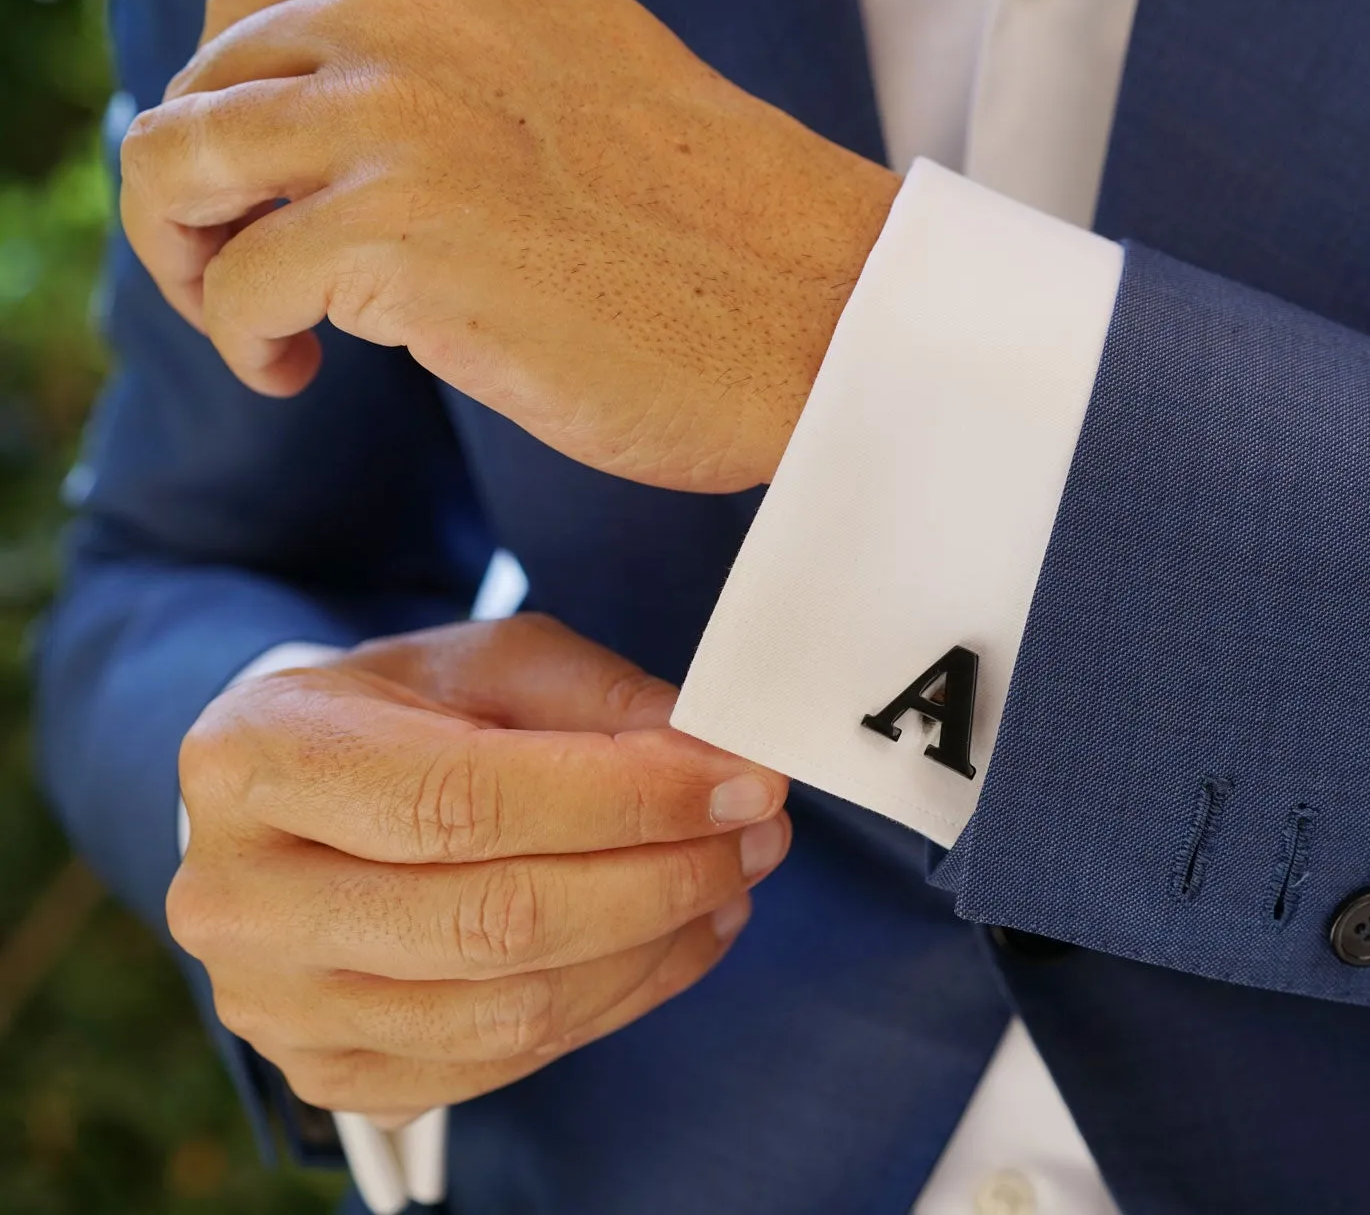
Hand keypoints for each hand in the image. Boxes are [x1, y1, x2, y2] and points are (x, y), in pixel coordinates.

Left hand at [120, 0, 900, 492]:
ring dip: (188, 258)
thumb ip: (447, 61)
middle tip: (267, 280)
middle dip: (209, 197)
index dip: (238, 111)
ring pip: (174, 163)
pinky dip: (242, 339)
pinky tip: (296, 373)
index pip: (249, 6)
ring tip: (258, 325)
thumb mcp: (569, 70)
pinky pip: (236, 284)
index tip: (280, 194)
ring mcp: (398, 114)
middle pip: (201, 86)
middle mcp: (410, 6)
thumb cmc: (716, 225)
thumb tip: (302, 128)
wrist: (822, 311)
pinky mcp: (395, 233)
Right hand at [167, 614, 791, 1119]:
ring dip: (655, 949)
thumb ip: (599, 701)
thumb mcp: (488, 663)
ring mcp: (276, 1005)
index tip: (743, 783)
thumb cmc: (400, 714)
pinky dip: (616, 1003)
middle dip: (661, 878)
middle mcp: (241, 898)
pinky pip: (503, 1063)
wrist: (295, 800)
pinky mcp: (329, 1074)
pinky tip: (677, 940)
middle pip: (494, 921)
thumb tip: (715, 759)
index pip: (467, 800)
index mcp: (261, 759)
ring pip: (510, 1011)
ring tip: (733, 884)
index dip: (627, 799)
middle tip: (760, 836)